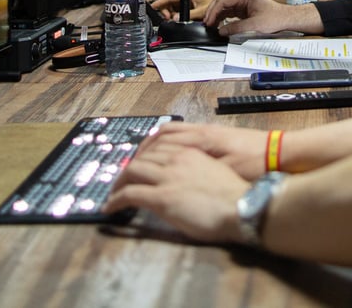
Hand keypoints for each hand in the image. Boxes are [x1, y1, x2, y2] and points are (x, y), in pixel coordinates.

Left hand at [104, 131, 248, 242]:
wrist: (241, 206)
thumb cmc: (234, 194)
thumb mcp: (216, 170)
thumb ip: (199, 167)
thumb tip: (190, 176)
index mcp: (190, 151)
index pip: (158, 144)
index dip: (144, 154)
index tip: (138, 163)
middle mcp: (177, 158)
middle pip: (142, 156)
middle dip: (129, 167)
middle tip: (122, 179)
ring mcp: (168, 176)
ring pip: (132, 170)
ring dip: (119, 182)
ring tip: (114, 193)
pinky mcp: (162, 197)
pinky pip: (130, 194)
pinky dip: (116, 200)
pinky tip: (110, 208)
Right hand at [128, 120, 270, 178]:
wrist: (278, 152)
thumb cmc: (254, 167)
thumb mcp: (224, 175)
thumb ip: (197, 174)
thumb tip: (170, 182)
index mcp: (201, 140)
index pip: (160, 143)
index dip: (140, 160)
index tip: (127, 176)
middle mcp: (200, 131)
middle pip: (160, 135)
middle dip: (140, 153)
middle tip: (126, 172)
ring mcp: (207, 131)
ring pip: (170, 132)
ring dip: (152, 145)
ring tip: (139, 162)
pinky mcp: (214, 135)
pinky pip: (182, 133)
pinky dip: (167, 142)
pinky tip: (164, 156)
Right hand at [150, 0, 214, 21]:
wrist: (223, 5)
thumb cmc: (216, 4)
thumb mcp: (201, 12)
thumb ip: (188, 16)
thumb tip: (176, 19)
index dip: (160, 2)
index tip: (152, 6)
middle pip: (170, 2)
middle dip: (167, 11)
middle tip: (168, 18)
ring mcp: (189, 1)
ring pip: (174, 7)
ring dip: (172, 14)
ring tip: (175, 20)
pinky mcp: (191, 6)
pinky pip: (180, 10)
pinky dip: (177, 15)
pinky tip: (180, 19)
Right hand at [203, 0, 323, 35]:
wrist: (285, 18)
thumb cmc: (274, 18)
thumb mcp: (254, 25)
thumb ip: (236, 28)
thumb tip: (222, 31)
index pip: (222, 0)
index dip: (213, 11)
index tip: (209, 22)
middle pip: (220, 1)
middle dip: (212, 12)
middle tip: (207, 24)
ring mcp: (241, 3)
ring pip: (223, 7)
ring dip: (216, 16)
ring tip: (211, 26)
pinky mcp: (243, 10)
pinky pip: (228, 12)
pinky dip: (222, 18)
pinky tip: (219, 26)